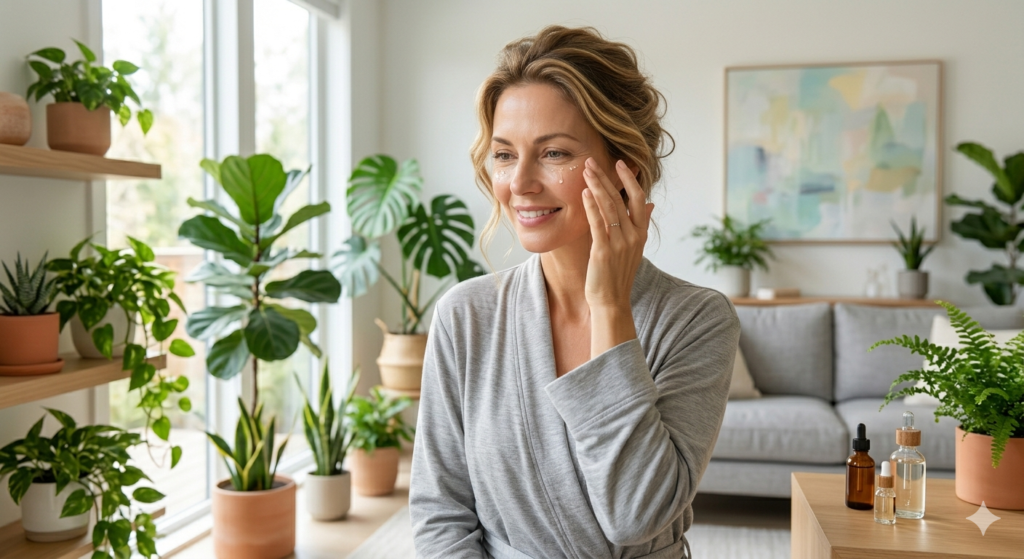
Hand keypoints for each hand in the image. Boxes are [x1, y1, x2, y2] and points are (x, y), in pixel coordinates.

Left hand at [581, 157, 654, 351]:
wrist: (612, 302)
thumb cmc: (618, 275)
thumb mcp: (634, 249)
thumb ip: (641, 224)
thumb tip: (649, 205)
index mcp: (641, 234)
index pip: (639, 199)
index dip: (630, 179)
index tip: (620, 163)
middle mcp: (633, 236)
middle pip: (622, 198)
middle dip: (608, 177)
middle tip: (593, 160)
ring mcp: (620, 243)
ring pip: (609, 207)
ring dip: (596, 186)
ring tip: (586, 170)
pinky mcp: (604, 251)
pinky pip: (598, 223)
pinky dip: (591, 206)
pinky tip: (583, 193)